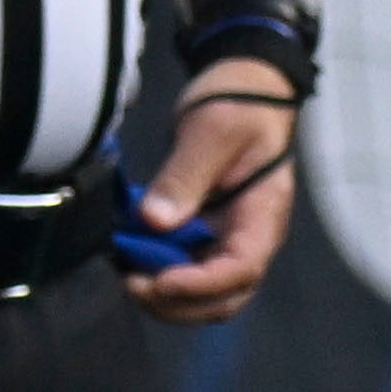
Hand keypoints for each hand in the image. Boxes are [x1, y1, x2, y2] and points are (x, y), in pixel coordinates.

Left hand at [124, 56, 299, 324]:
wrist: (245, 88)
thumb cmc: (239, 103)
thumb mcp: (213, 129)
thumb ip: (185, 175)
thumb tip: (153, 221)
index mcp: (263, 214)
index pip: (242, 269)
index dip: (201, 285)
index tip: (159, 280)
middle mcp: (249, 236)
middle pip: (224, 298)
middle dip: (178, 303)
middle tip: (132, 283)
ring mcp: (227, 239)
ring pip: (205, 297)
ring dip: (166, 300)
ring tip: (127, 276)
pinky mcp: (205, 235)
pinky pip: (186, 274)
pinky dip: (159, 281)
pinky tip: (130, 263)